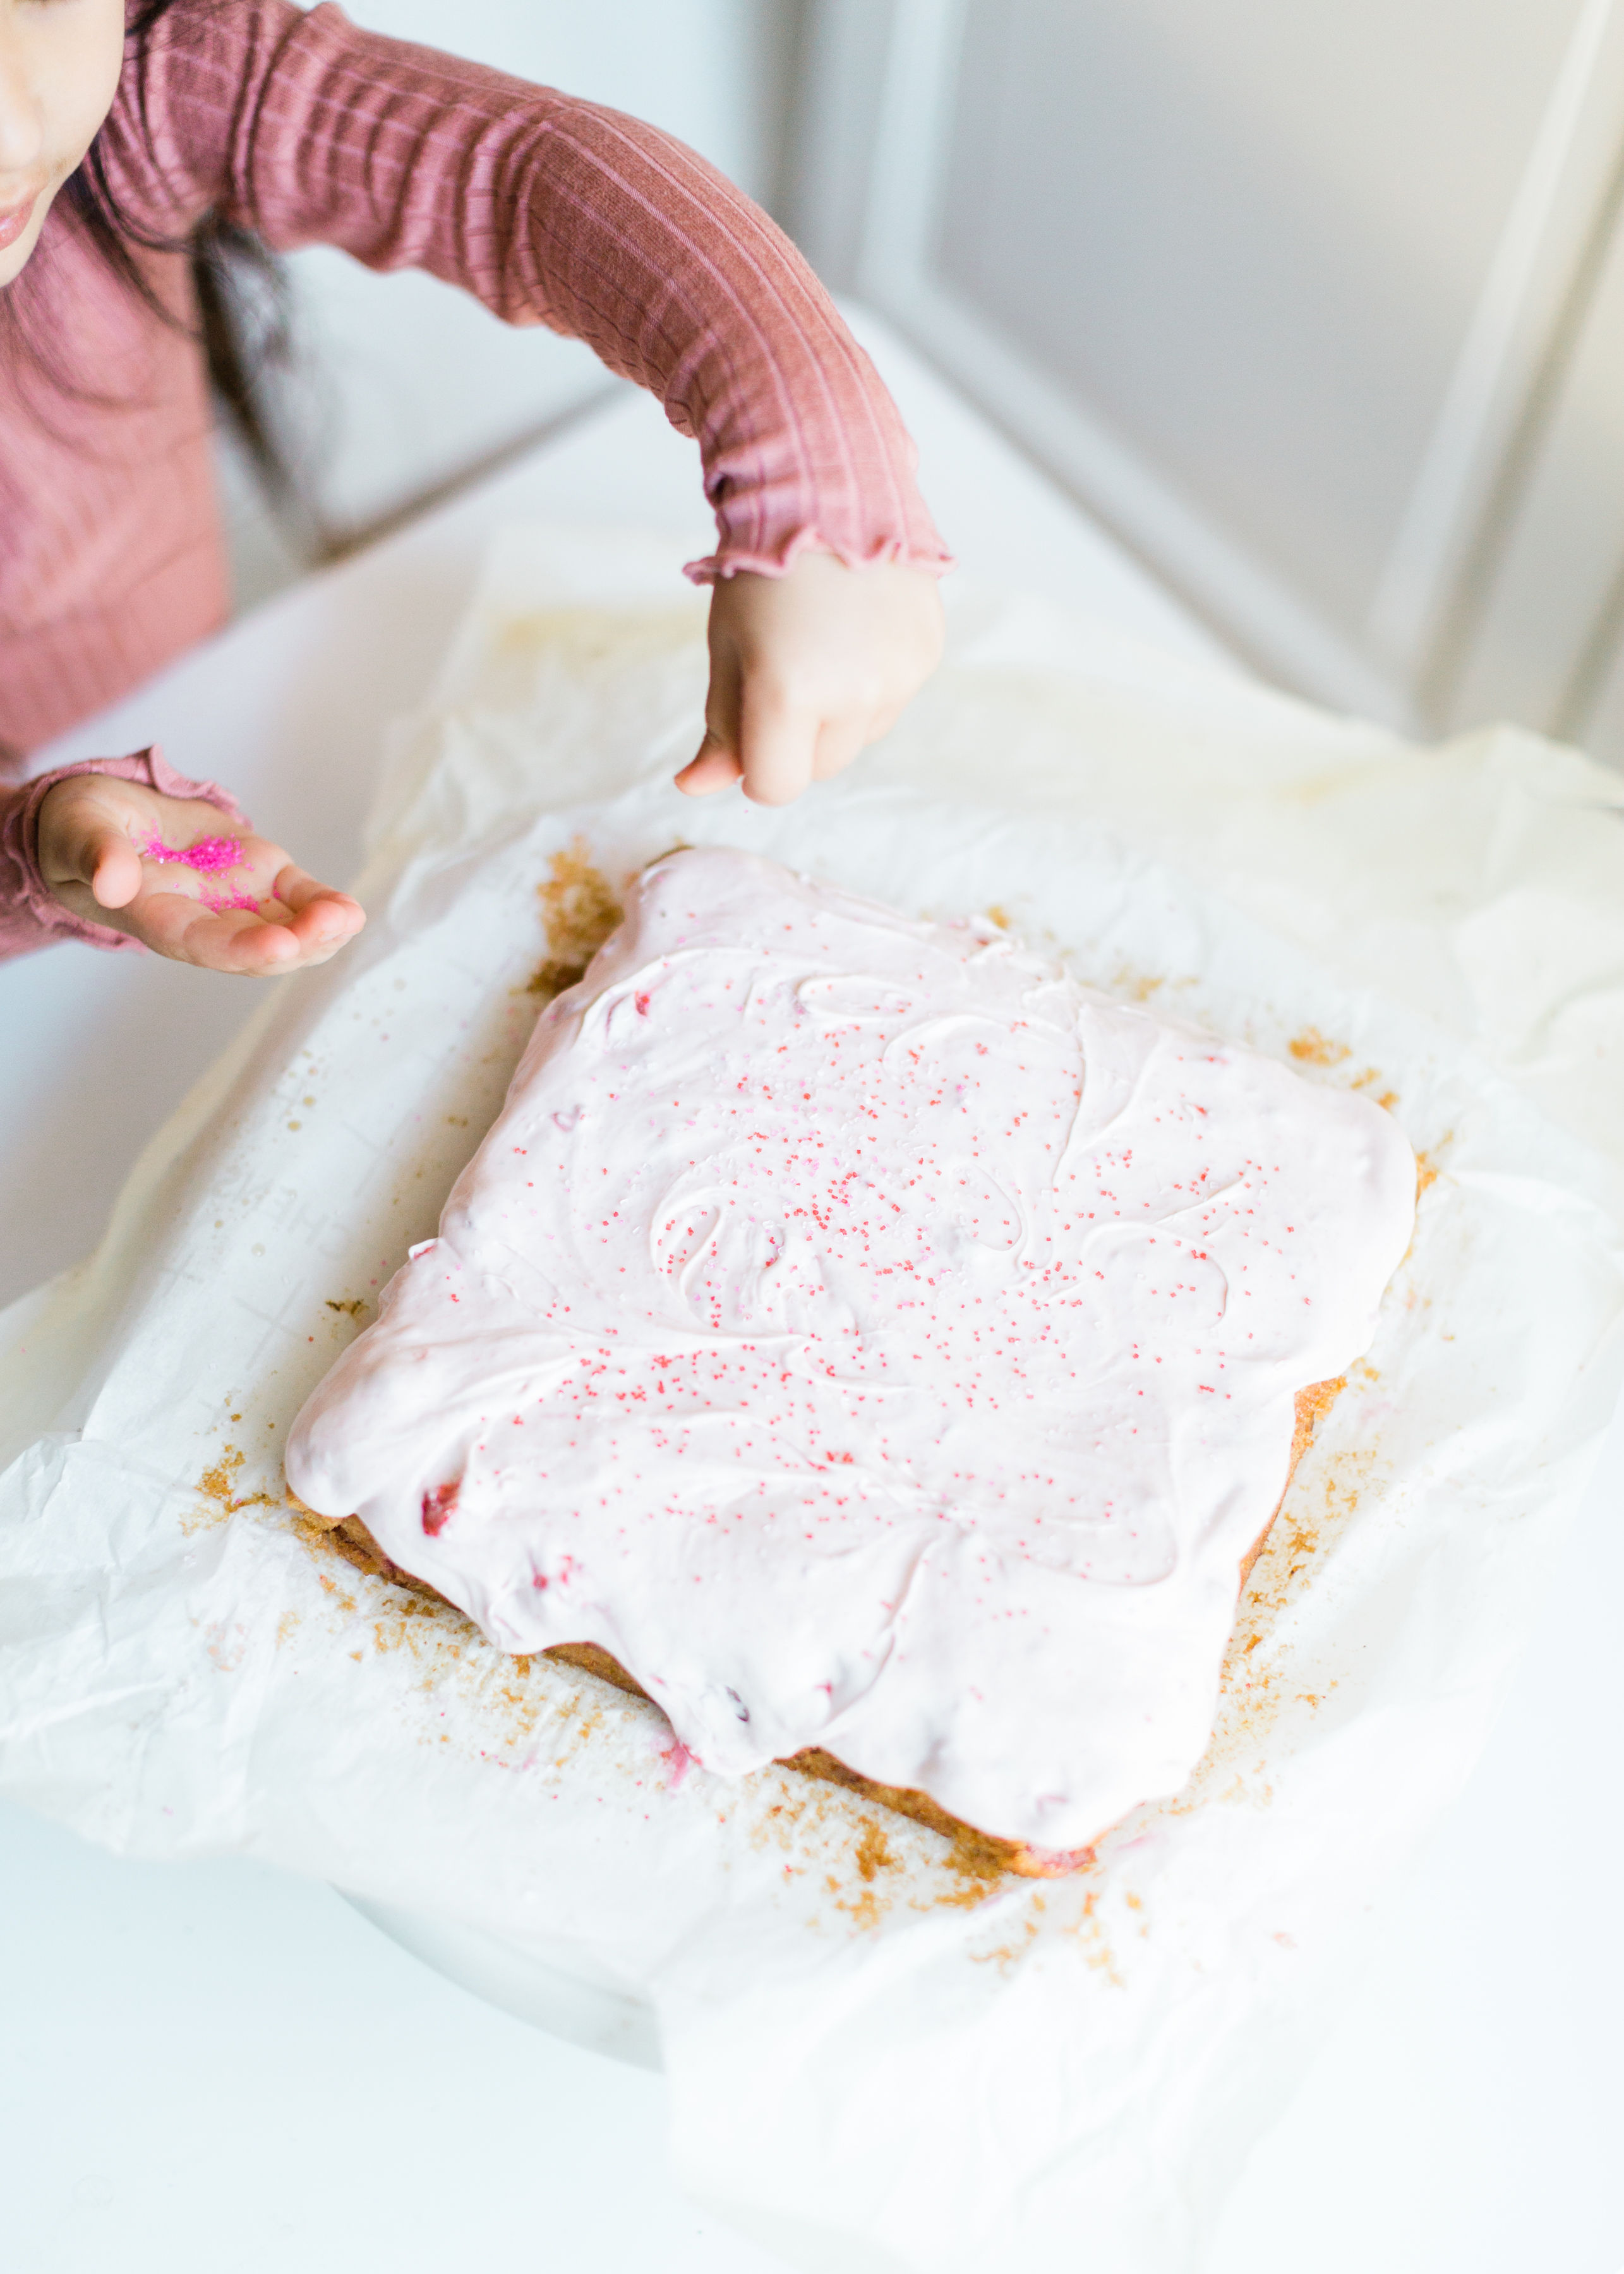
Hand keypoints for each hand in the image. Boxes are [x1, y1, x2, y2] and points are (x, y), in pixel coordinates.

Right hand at [38, 774, 364, 975]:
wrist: (109, 816)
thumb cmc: (84, 829)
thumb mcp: (78, 831)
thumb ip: (96, 854)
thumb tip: (111, 882)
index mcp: (156, 916)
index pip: (200, 943)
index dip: (241, 950)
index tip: (278, 946)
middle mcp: (203, 920)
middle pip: (253, 948)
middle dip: (294, 944)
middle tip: (327, 927)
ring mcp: (238, 901)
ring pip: (286, 931)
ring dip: (319, 932)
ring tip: (345, 917)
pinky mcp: (263, 877)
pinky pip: (300, 900)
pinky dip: (326, 907)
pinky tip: (349, 912)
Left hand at [676, 551, 944, 805]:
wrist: (827, 490)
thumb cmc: (764, 572)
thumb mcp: (729, 649)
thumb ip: (720, 727)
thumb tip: (695, 787)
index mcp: (789, 692)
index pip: (775, 786)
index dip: (756, 767)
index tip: (750, 728)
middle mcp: (853, 692)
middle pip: (820, 767)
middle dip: (796, 737)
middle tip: (784, 668)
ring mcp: (898, 675)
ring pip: (859, 738)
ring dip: (837, 712)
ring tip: (822, 644)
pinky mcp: (925, 654)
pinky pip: (892, 700)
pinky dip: (871, 681)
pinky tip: (854, 630)